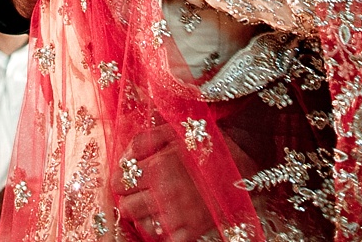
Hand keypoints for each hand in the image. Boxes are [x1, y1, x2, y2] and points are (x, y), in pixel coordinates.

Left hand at [116, 123, 212, 241]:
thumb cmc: (206, 145)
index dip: (123, 180)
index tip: (132, 178)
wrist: (243, 166)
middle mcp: (165, 193)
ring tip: (157, 203)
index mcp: (158, 167)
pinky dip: (162, 230)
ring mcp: (178, 215)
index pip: (118, 183)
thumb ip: (142, 141)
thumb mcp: (173, 131)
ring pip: (141, 225)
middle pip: (126, 208)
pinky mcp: (191, 231)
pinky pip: (162, 238)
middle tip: (143, 192)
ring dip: (145, 215)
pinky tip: (169, 217)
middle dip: (130, 199)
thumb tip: (124, 159)